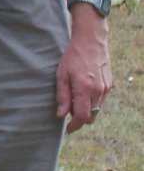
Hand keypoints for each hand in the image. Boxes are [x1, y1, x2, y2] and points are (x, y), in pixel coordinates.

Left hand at [56, 17, 111, 134]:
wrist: (91, 40)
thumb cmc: (72, 56)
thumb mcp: (61, 74)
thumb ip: (62, 96)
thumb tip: (61, 115)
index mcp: (84, 89)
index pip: (82, 116)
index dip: (74, 126)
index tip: (68, 130)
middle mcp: (98, 91)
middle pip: (91, 116)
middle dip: (80, 118)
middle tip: (69, 110)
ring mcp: (106, 88)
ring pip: (97, 109)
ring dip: (86, 109)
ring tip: (75, 97)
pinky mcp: (109, 84)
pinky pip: (101, 100)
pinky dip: (92, 101)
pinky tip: (83, 90)